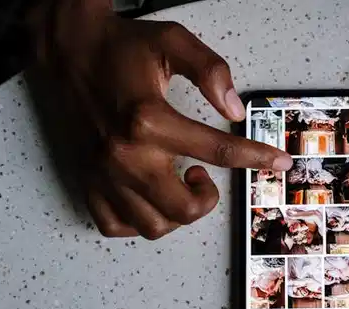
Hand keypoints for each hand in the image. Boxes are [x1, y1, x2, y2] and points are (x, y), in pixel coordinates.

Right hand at [29, 1, 291, 238]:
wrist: (68, 50)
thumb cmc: (121, 47)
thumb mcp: (172, 42)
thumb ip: (210, 70)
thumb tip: (234, 108)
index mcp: (149, 119)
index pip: (218, 151)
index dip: (256, 158)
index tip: (279, 162)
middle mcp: (124, 154)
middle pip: (185, 207)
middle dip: (208, 198)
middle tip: (205, 174)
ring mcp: (103, 173)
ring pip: (153, 226)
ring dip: (178, 213)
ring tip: (178, 182)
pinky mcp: (88, 181)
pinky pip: (116, 225)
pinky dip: (140, 220)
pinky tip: (151, 196)